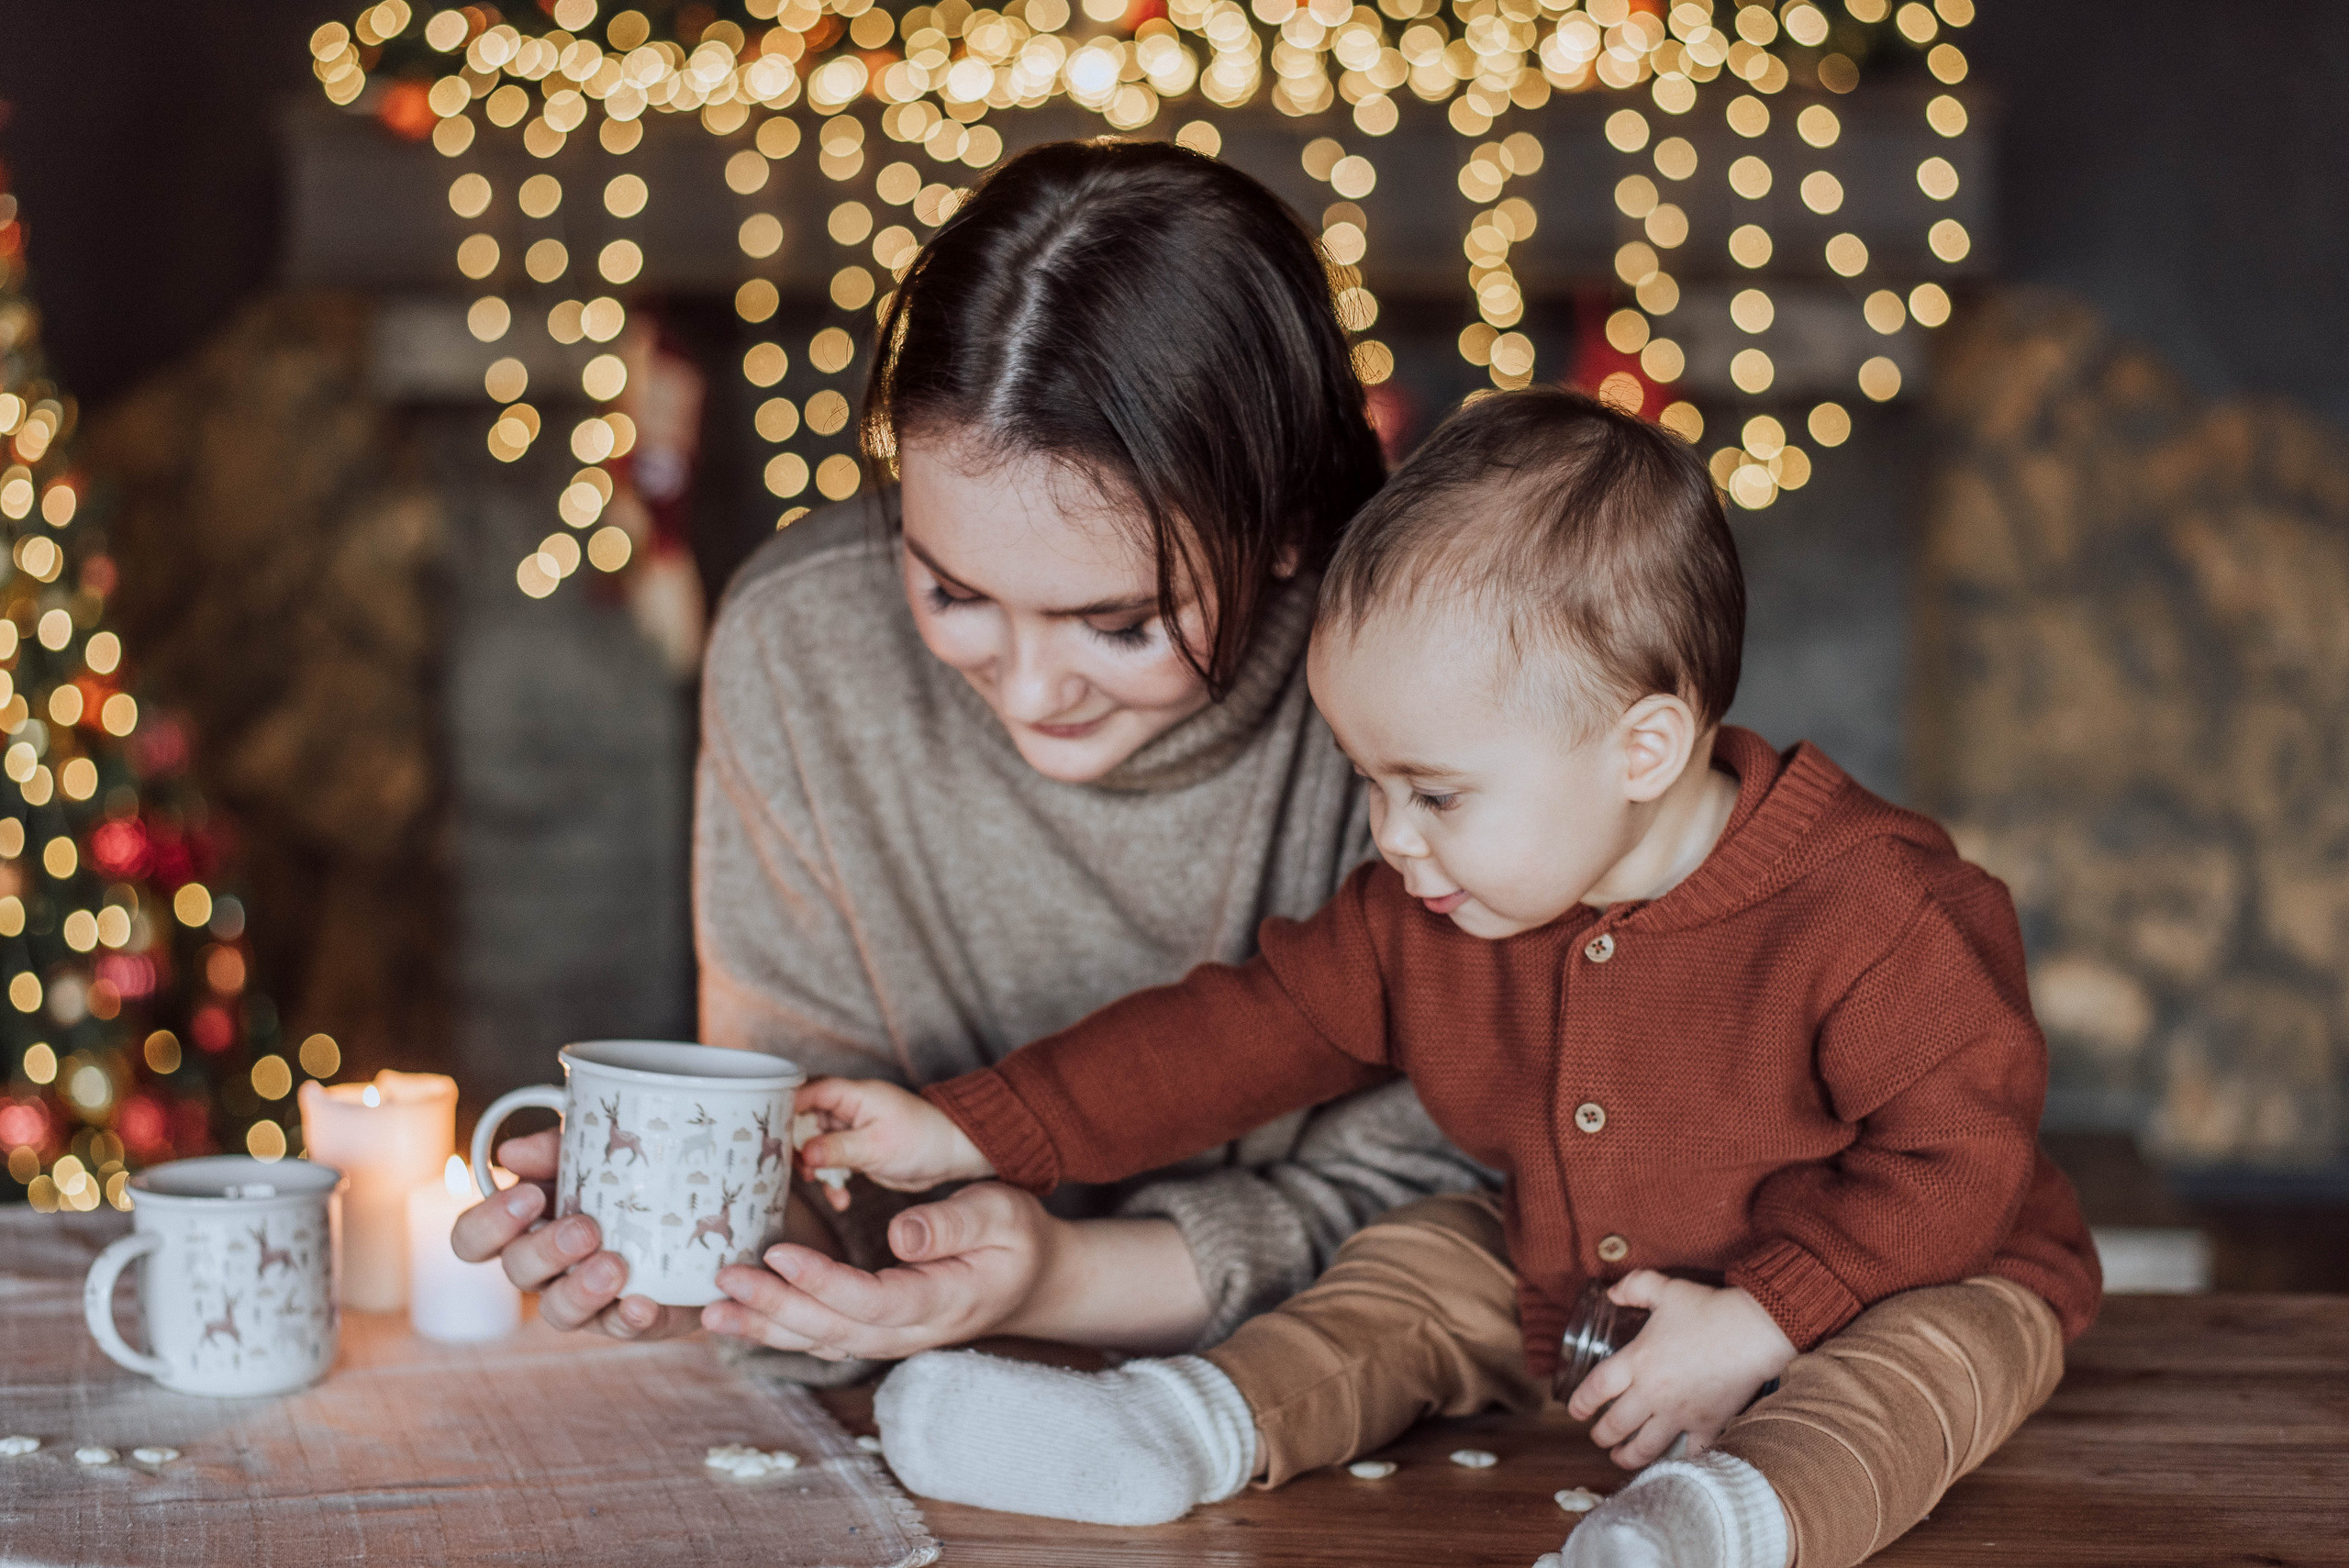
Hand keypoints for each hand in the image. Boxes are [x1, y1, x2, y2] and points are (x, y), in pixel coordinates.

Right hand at [448, 1128, 698, 1341]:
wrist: (693, 1211)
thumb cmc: (626, 1175)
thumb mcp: (594, 1149)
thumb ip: (554, 1148)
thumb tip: (510, 1153)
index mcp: (525, 1225)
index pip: (473, 1239)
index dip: (489, 1224)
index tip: (530, 1196)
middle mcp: (543, 1268)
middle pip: (516, 1271)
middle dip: (546, 1251)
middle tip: (586, 1230)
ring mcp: (581, 1299)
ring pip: (558, 1312)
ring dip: (581, 1291)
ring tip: (616, 1267)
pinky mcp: (625, 1319)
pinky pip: (618, 1328)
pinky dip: (629, 1318)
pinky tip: (643, 1303)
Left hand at [701, 1181, 1058, 1358]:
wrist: (1035, 1280)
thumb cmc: (1019, 1237)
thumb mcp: (1002, 1213)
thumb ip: (953, 1225)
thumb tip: (901, 1235)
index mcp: (945, 1300)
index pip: (874, 1301)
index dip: (823, 1282)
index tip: (779, 1254)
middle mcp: (914, 1331)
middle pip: (835, 1330)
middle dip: (775, 1308)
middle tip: (724, 1284)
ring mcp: (895, 1338)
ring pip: (823, 1341)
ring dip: (767, 1327)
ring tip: (713, 1311)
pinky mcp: (879, 1331)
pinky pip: (825, 1337)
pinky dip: (780, 1329)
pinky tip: (742, 1317)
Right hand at [792, 1078, 992, 1210]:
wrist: (950, 1155)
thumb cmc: (921, 1139)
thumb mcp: (876, 1146)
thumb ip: (837, 1149)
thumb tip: (804, 1153)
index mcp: (852, 1093)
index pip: (806, 1091)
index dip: (783, 1108)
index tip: (764, 1131)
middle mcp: (847, 1108)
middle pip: (803, 1120)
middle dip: (795, 1146)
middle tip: (790, 1168)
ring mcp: (850, 1129)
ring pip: (814, 1145)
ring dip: (814, 1168)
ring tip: (817, 1183)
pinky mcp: (856, 1151)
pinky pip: (831, 1163)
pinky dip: (832, 1182)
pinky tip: (841, 1199)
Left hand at [1564, 1272, 1797, 1469]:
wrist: (1753, 1331)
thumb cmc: (1707, 1308)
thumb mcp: (1664, 1288)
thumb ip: (1633, 1286)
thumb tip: (1611, 1292)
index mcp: (1637, 1361)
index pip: (1596, 1389)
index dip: (1581, 1403)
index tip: (1575, 1411)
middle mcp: (1653, 1393)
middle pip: (1616, 1425)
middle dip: (1602, 1435)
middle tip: (1599, 1437)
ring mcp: (1680, 1413)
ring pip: (1646, 1447)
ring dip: (1628, 1456)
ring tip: (1621, 1457)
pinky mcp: (1708, 1425)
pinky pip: (1689, 1453)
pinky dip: (1679, 1461)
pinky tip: (1672, 1463)